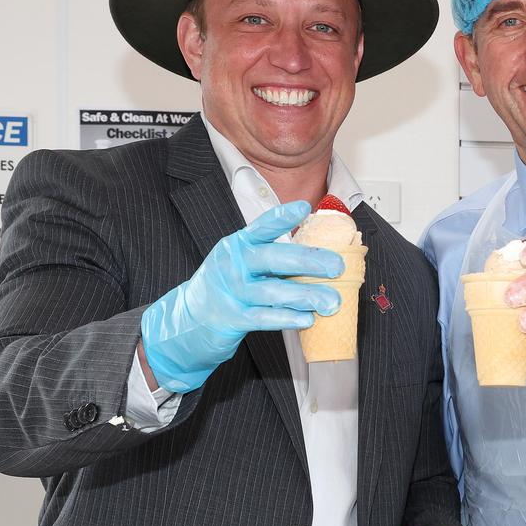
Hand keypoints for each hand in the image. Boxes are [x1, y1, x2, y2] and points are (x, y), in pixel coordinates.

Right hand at [141, 201, 344, 391]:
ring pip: (272, 291)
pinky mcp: (231, 318)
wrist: (188, 318)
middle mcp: (233, 264)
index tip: (304, 207)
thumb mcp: (242, 261)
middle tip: (337, 265)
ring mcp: (231, 291)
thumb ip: (273, 255)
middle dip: (308, 261)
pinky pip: (263, 317)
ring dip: (305, 295)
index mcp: (238, 244)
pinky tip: (307, 318)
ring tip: (331, 299)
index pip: (262, 226)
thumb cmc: (227, 285)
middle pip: (273, 257)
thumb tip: (320, 255)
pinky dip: (287, 318)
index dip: (282, 216)